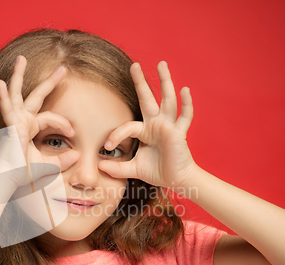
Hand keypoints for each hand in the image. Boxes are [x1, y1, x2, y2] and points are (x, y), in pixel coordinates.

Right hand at [0, 55, 79, 185]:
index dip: (63, 122)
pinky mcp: (9, 128)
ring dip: (19, 76)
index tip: (73, 132)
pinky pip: (6, 110)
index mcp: (29, 127)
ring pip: (17, 94)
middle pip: (37, 96)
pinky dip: (3, 97)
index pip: (50, 117)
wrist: (9, 182)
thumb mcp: (49, 166)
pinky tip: (1, 83)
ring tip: (21, 59)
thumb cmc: (24, 174)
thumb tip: (78, 155)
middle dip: (50, 82)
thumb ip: (63, 160)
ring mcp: (13, 122)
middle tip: (63, 68)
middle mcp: (21, 121)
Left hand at [97, 61, 197, 190]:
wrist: (177, 180)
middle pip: (148, 99)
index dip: (116, 135)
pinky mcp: (179, 132)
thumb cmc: (157, 171)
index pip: (127, 126)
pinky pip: (184, 116)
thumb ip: (117, 168)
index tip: (106, 146)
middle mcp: (157, 123)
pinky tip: (185, 89)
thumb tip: (98, 167)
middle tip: (134, 65)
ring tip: (162, 63)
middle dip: (141, 82)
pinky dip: (186, 103)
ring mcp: (169, 126)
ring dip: (165, 81)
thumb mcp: (133, 169)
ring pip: (167, 100)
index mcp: (145, 130)